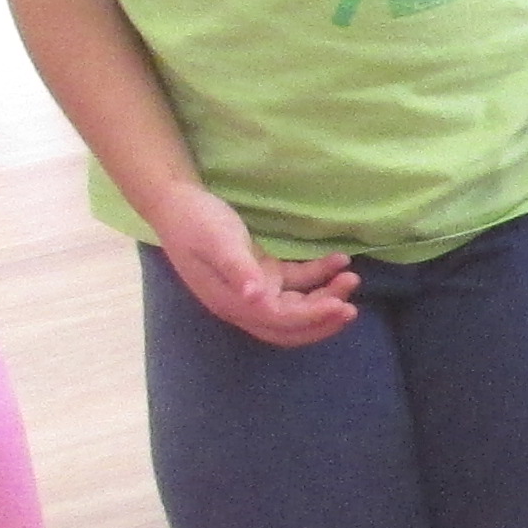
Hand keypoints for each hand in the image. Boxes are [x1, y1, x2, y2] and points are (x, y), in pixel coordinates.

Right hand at [146, 190, 358, 347]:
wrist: (176, 202)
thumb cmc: (194, 221)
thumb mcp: (217, 242)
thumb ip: (238, 270)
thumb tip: (256, 299)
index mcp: (232, 303)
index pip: (280, 321)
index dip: (312, 318)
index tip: (341, 306)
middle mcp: (244, 303)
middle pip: (291, 325)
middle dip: (323, 318)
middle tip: (351, 305)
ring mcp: (254, 289)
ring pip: (297, 304)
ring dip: (325, 295)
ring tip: (351, 277)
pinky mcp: (261, 272)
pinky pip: (295, 282)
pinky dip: (317, 275)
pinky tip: (338, 260)